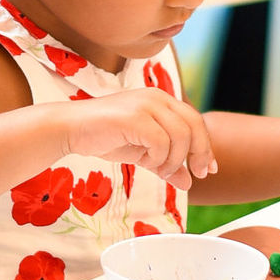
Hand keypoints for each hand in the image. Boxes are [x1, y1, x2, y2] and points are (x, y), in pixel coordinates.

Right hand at [51, 88, 215, 185]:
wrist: (71, 129)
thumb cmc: (106, 137)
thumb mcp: (142, 153)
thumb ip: (166, 164)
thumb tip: (189, 182)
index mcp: (161, 100)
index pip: (195, 121)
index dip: (205, 146)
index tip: (208, 169)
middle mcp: (156, 97)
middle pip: (194, 126)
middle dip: (199, 153)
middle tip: (196, 175)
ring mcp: (145, 105)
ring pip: (179, 136)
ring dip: (173, 160)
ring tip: (159, 169)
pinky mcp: (134, 117)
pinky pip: (160, 142)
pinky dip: (158, 158)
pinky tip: (146, 162)